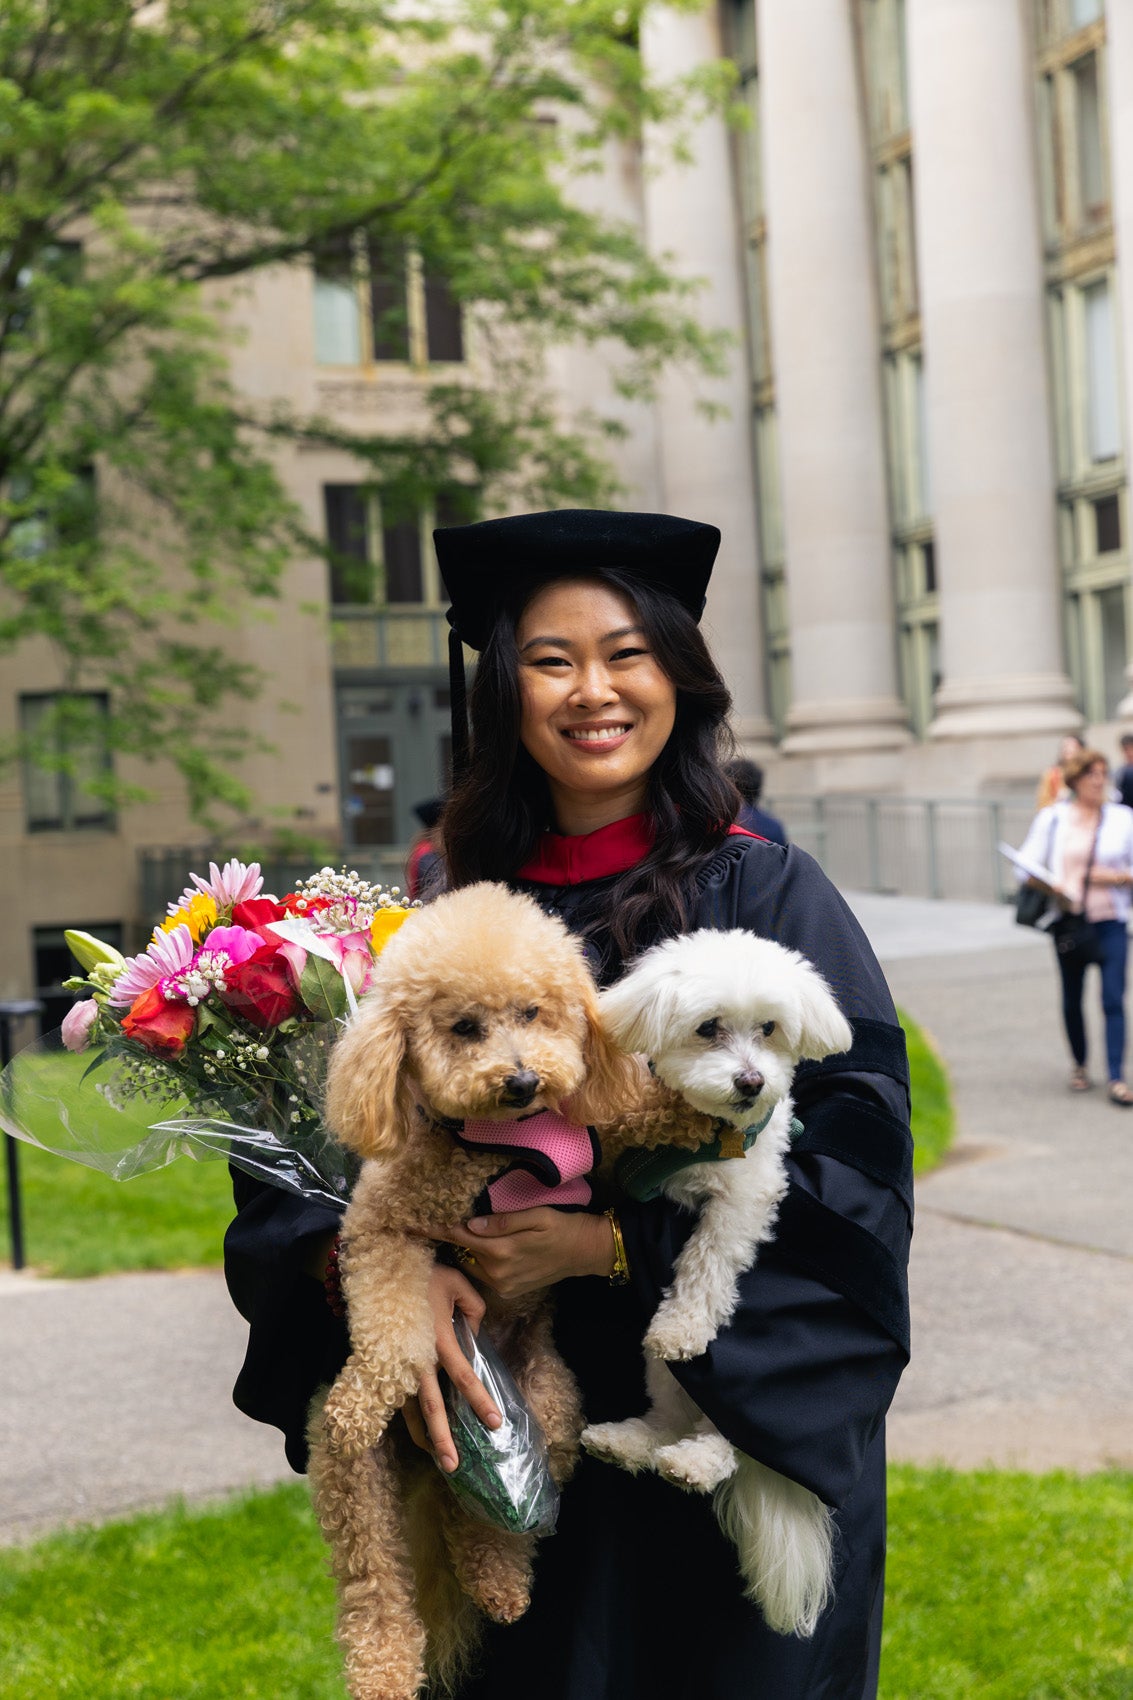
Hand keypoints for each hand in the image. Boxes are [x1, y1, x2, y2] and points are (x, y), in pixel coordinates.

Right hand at [401, 1264, 501, 1472]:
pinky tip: (419, 1434)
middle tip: (454, 1466)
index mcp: (437, 1338)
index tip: (495, 1423)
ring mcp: (396, 1363)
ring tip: (437, 1460)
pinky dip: (408, 1417)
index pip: (463, 1375)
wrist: (378, 1266)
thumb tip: (475, 1333)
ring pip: (409, 1408)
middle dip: (442, 1437)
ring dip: (423, 1435)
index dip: (478, 1400)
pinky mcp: (383, 1363)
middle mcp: (416, 1358)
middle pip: (430, 1405)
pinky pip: (397, 1397)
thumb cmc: (420, 1273)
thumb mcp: (457, 1282)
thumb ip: (474, 1309)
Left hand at [420, 1209, 614, 1299]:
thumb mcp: (535, 1216)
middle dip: (449, 1238)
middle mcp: (497, 1273)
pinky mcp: (508, 1290)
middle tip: (430, 1222)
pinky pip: (483, 1273)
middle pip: (462, 1252)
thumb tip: (470, 1224)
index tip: (410, 1224)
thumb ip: (502, 1221)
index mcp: (501, 1252)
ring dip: (464, 1250)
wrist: (585, 1252)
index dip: (434, 1229)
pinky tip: (481, 1248)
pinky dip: (478, 1260)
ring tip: (454, 1232)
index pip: (459, 1237)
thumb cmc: (562, 1227)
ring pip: (471, 1264)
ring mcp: (502, 1285)